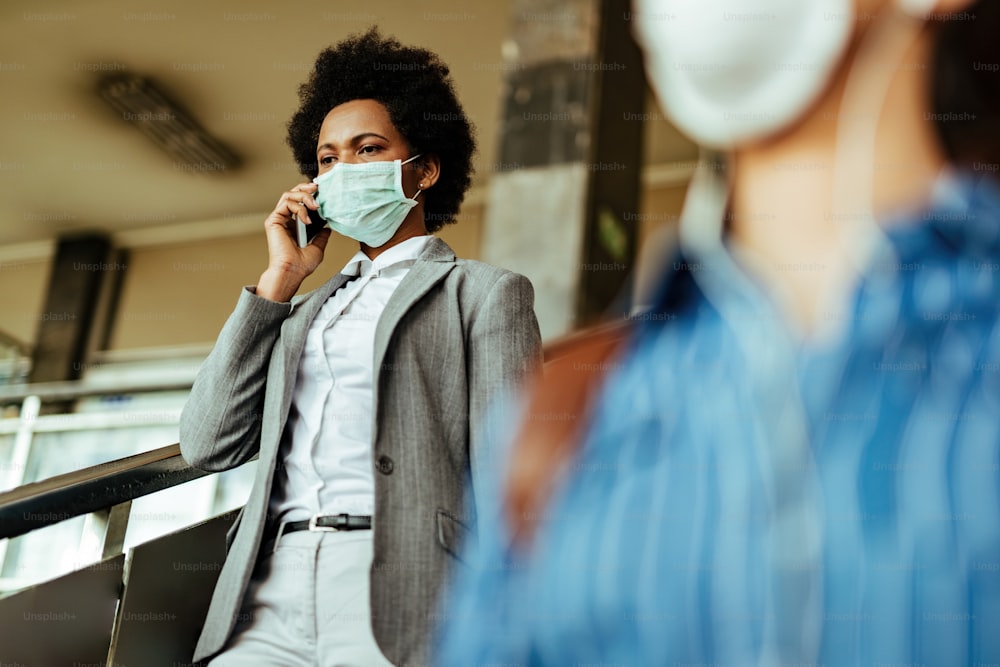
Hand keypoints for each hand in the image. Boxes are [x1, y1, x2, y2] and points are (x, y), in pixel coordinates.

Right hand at [257, 182, 331, 301]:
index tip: (323, 194)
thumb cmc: (302, 265)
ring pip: (289, 195)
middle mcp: (285, 220)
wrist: (293, 271)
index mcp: (294, 225)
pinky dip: (300, 208)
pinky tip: (307, 220)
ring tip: (315, 206)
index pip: (300, 202)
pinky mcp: (274, 220)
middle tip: (318, 187)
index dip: (310, 195)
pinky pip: (287, 204)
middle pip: (292, 194)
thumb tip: (327, 228)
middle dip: (306, 187)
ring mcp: (279, 219)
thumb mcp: (318, 247)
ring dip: (304, 196)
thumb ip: (321, 235)